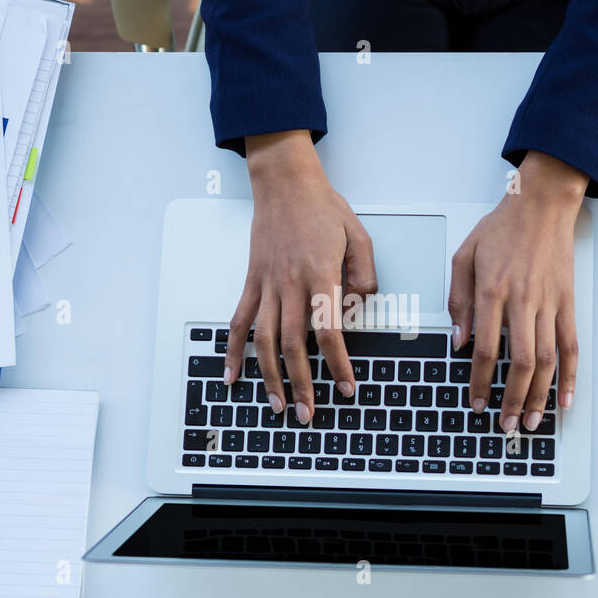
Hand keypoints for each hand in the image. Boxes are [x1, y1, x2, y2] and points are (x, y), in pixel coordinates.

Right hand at [223, 130, 377, 423]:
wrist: (284, 184)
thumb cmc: (322, 208)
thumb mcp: (360, 235)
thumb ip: (364, 273)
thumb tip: (361, 303)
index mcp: (320, 275)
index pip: (329, 331)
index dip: (337, 364)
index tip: (346, 387)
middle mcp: (290, 284)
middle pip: (293, 344)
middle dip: (302, 384)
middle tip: (309, 413)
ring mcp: (266, 285)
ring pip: (264, 340)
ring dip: (269, 377)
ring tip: (277, 405)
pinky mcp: (251, 283)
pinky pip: (239, 322)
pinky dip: (233, 351)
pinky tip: (233, 376)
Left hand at [448, 150, 585, 432]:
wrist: (541, 205)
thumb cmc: (501, 229)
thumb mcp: (464, 257)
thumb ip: (458, 301)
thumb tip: (459, 342)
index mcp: (493, 291)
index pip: (486, 349)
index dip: (481, 382)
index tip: (476, 403)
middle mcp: (523, 301)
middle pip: (521, 362)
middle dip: (512, 399)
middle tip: (505, 424)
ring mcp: (549, 304)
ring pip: (548, 360)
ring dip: (540, 396)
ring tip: (532, 421)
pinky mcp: (567, 303)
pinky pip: (571, 346)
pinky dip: (570, 376)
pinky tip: (566, 399)